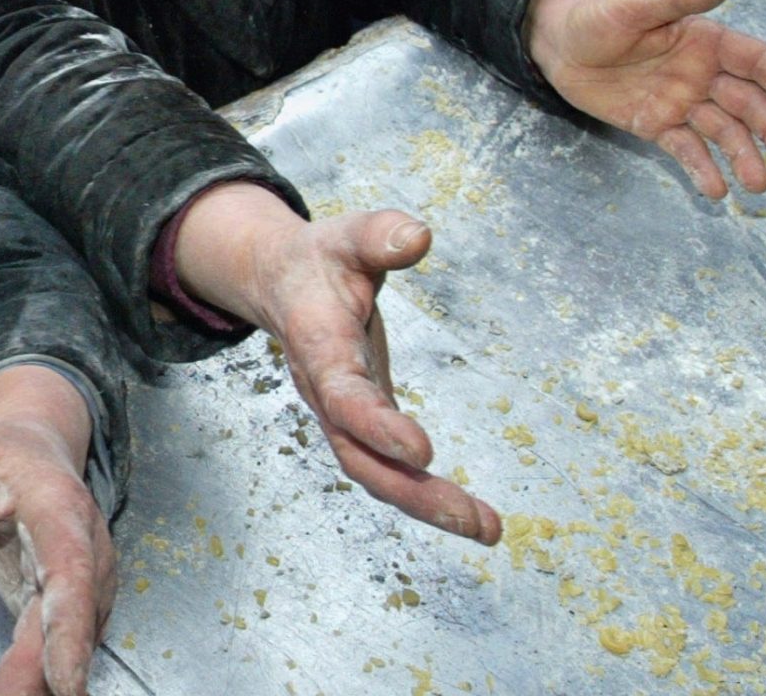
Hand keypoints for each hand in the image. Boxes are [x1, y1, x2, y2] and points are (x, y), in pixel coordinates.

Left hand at [0, 366, 110, 695]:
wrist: (37, 458)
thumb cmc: (1, 457)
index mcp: (64, 517)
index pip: (72, 579)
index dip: (68, 633)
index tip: (64, 681)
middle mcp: (89, 561)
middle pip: (72, 636)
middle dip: (34, 681)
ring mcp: (86, 593)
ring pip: (65, 656)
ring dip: (26, 687)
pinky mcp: (72, 615)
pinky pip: (52, 659)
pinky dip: (22, 683)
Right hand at [172, 184, 503, 545]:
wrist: (279, 282)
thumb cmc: (320, 260)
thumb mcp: (348, 235)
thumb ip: (380, 236)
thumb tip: (418, 235)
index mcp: (319, 346)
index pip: (344, 395)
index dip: (377, 425)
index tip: (422, 451)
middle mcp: (326, 392)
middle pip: (359, 458)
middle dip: (412, 492)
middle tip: (473, 520)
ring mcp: (342, 414)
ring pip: (373, 474)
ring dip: (426, 504)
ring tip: (487, 529)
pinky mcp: (364, 422)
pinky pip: (388, 469)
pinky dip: (425, 494)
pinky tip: (471, 515)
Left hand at [528, 0, 765, 197]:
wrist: (559, 45)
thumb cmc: (598, 18)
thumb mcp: (634, 5)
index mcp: (708, 42)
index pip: (759, 62)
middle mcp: (704, 74)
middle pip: (749, 104)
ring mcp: (682, 102)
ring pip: (723, 132)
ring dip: (743, 157)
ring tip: (758, 185)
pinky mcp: (657, 126)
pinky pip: (685, 150)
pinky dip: (702, 170)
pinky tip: (717, 192)